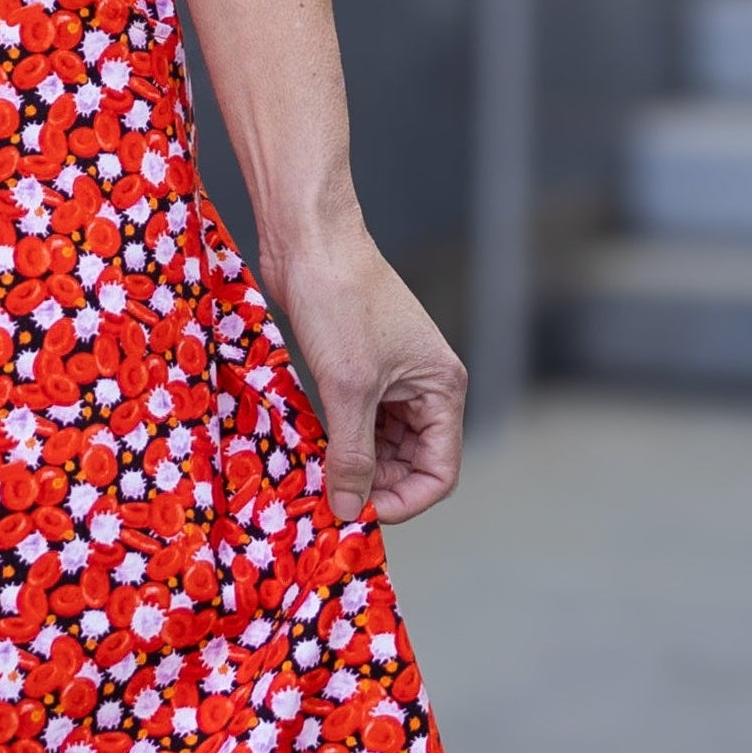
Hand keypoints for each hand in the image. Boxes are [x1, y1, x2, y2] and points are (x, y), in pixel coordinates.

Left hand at [264, 222, 466, 527]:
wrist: (309, 238)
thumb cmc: (340, 300)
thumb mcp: (348, 387)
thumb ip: (353, 453)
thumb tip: (349, 509)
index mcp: (442, 388)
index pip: (439, 470)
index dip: (403, 500)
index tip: (359, 514)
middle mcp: (424, 385)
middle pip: (410, 461)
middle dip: (375, 484)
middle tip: (330, 499)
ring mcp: (391, 375)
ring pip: (381, 442)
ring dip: (353, 462)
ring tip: (316, 475)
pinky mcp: (357, 366)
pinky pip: (356, 419)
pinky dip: (337, 437)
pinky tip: (310, 446)